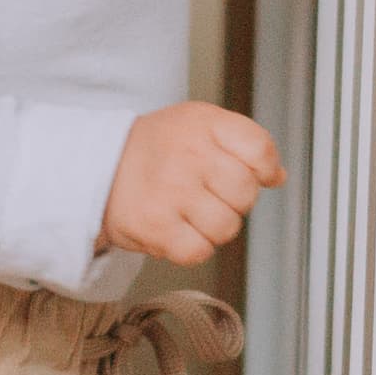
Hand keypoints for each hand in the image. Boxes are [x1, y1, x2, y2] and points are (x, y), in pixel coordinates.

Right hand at [99, 102, 287, 264]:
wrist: (97, 165)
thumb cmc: (155, 148)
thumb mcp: (198, 124)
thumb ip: (243, 143)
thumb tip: (277, 175)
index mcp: (204, 123)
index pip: (260, 149)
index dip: (264, 169)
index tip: (254, 175)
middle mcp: (189, 154)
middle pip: (247, 193)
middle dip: (234, 201)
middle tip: (208, 193)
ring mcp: (172, 191)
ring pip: (227, 227)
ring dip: (214, 227)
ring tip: (190, 212)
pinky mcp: (156, 226)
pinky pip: (200, 251)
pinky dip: (192, 247)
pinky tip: (177, 229)